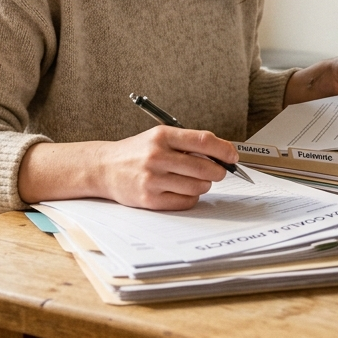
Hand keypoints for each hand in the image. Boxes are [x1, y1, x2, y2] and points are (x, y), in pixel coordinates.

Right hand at [97, 126, 237, 210]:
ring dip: (204, 185)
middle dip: (218, 171)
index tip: (233, 156)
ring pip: (198, 187)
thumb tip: (222, 155)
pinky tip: (183, 190)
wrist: (104, 168)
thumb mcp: (159, 137)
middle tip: (218, 172)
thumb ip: (187, 143)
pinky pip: (186, 201)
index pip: (203, 141)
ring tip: (196, 180)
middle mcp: (157, 156)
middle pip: (205, 167)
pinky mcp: (150, 199)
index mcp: (162, 136)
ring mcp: (153, 179)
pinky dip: (191, 197)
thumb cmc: (137, 152)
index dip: (224, 150)